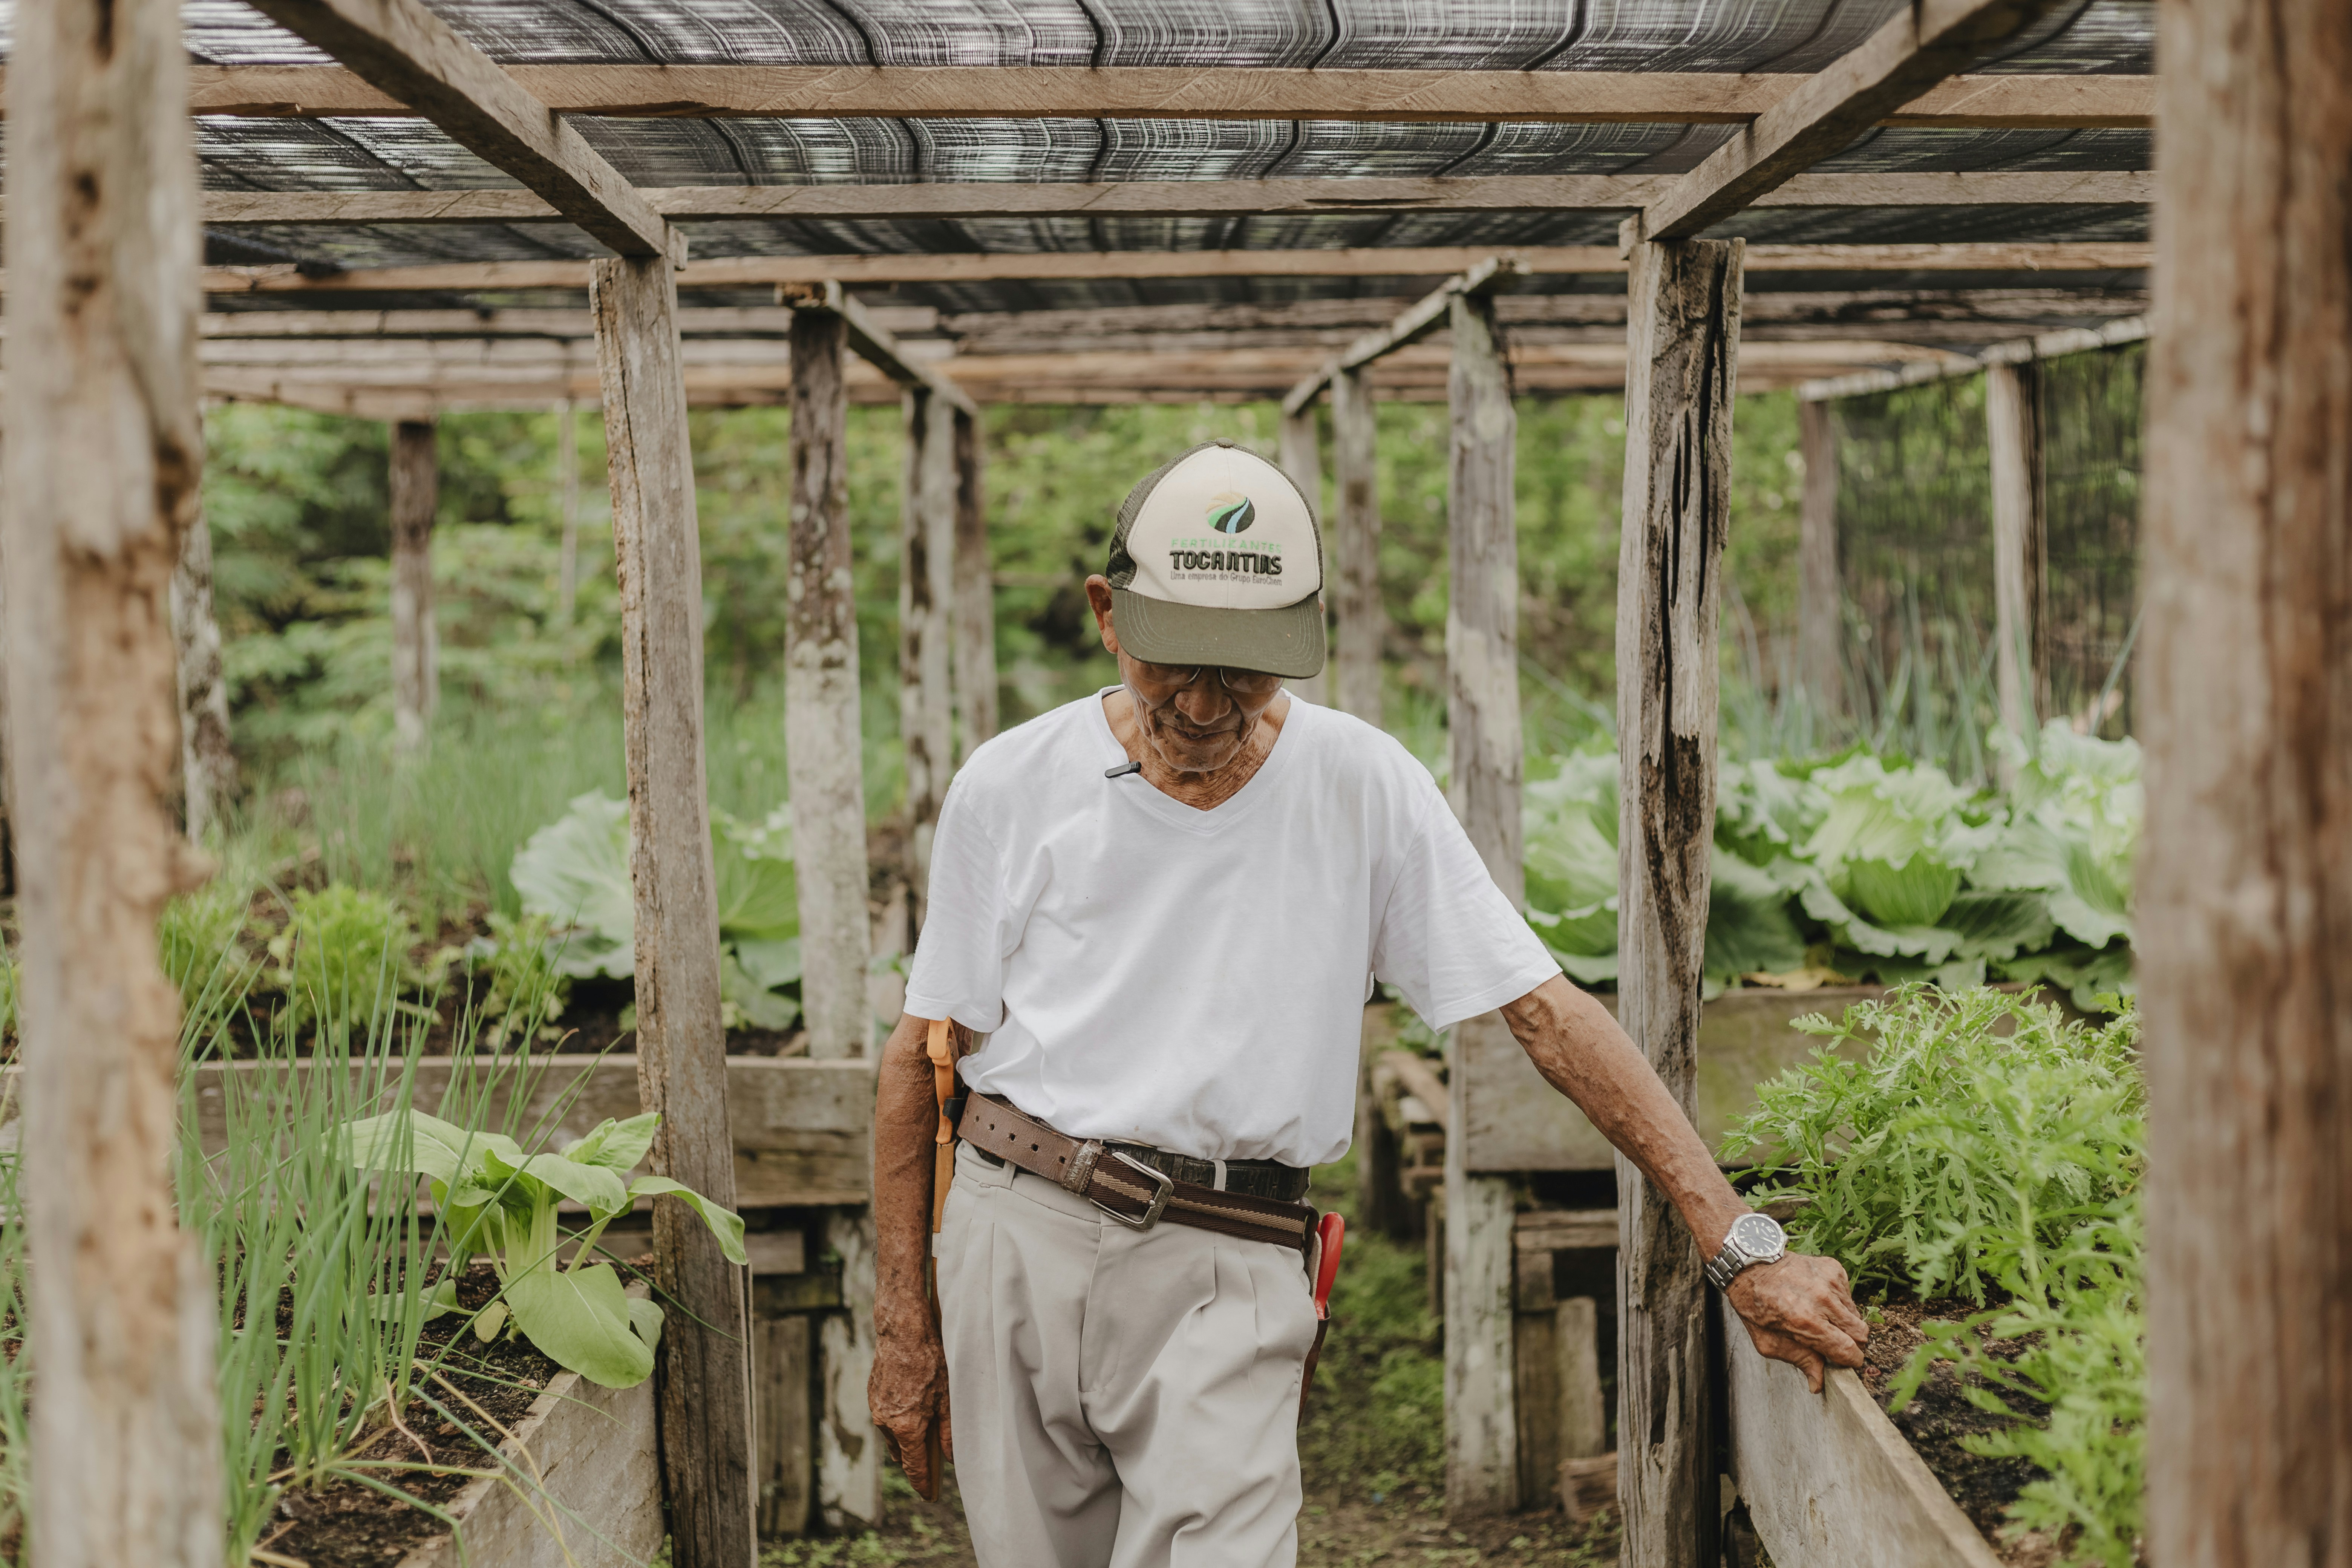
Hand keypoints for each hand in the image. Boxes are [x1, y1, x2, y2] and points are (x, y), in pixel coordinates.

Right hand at [869, 1311, 952, 1496]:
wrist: (902, 1330)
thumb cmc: (929, 1361)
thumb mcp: (947, 1398)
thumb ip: (949, 1431)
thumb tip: (951, 1456)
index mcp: (906, 1428)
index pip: (913, 1467)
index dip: (922, 1484)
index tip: (928, 1495)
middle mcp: (886, 1423)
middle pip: (902, 1453)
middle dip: (915, 1460)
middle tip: (933, 1463)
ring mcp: (876, 1408)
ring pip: (892, 1435)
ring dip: (906, 1438)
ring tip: (925, 1432)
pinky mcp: (872, 1395)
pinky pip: (885, 1418)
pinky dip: (898, 1420)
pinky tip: (912, 1408)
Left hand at [1725, 1252, 1868, 1393]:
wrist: (1751, 1267)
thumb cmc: (1756, 1306)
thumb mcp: (1769, 1343)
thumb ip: (1800, 1362)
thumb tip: (1818, 1385)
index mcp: (1806, 1322)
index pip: (1848, 1350)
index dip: (1851, 1361)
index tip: (1846, 1362)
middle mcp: (1822, 1300)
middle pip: (1860, 1334)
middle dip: (1852, 1344)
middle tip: (1836, 1343)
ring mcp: (1830, 1282)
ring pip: (1856, 1315)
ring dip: (1844, 1323)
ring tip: (1823, 1319)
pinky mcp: (1834, 1268)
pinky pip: (1848, 1296)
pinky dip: (1839, 1303)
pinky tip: (1820, 1301)